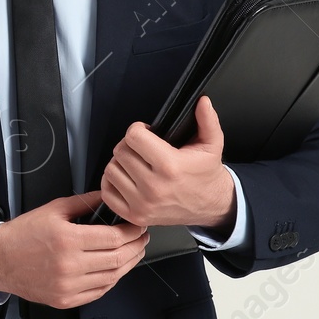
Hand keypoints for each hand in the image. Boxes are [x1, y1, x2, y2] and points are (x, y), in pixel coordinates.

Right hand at [0, 191, 147, 308]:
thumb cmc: (23, 234)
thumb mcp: (53, 209)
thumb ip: (84, 202)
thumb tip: (108, 196)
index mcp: (67, 239)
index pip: (115, 237)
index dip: (132, 231)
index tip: (137, 224)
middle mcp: (70, 265)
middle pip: (118, 258)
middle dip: (136, 246)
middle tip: (142, 237)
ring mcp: (69, 286)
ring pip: (113, 277)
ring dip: (128, 264)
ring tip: (133, 252)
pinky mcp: (66, 300)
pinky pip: (99, 292)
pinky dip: (112, 280)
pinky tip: (115, 269)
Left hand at [100, 94, 235, 229]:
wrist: (211, 206)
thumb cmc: (206, 175)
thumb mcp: (212, 145)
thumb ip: (207, 120)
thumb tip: (202, 102)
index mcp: (170, 166)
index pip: (133, 137)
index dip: (138, 130)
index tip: (146, 133)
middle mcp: (154, 187)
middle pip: (120, 152)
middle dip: (130, 145)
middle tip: (143, 149)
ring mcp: (142, 204)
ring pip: (111, 170)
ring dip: (120, 163)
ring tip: (137, 163)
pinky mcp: (134, 215)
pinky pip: (107, 192)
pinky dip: (112, 183)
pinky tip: (127, 178)